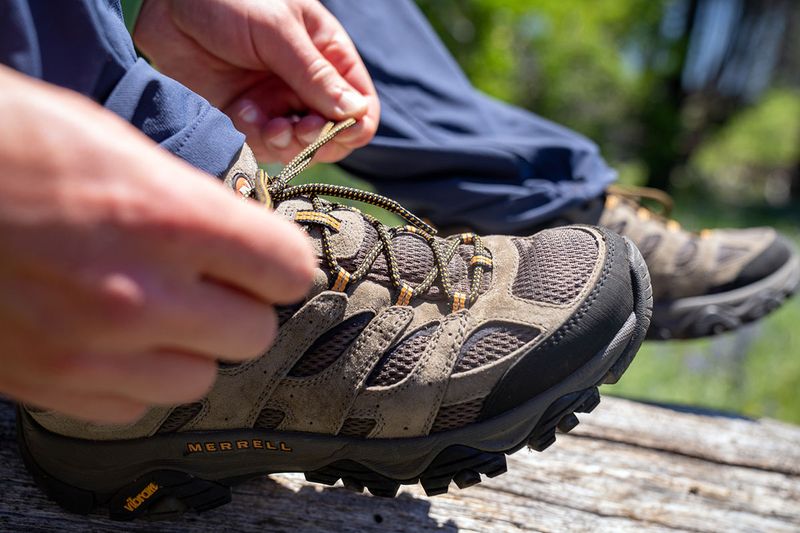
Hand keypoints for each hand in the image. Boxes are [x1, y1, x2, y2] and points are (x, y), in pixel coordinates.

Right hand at [0, 66, 314, 422]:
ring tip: (152, 311)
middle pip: (254, 333)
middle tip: (208, 282)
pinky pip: (133, 406)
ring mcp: (90, 351)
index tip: (265, 258)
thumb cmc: (11, 147)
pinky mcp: (48, 385)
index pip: (286, 269)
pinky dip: (132, 378)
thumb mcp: (117, 147)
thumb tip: (238, 240)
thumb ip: (190, 203)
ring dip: (189, 347)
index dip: (278, 260)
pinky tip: (106, 338)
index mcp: (167, 219)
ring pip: (199, 379)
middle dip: (239, 305)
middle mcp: (137, 296)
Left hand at [135, 0, 379, 163]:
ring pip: (300, 147)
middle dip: (319, 138)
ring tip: (269, 124)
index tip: (338, 127)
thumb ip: (314, 74)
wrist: (165, 5)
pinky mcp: (247, 119)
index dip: (355, 124)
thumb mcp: (278, 31)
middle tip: (299, 129)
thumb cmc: (228, 1)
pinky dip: (258, 137)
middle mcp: (307, 86)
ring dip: (288, 143)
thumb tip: (355, 113)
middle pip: (334, 134)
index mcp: (328, 56)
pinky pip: (265, 146)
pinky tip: (242, 112)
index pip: (361, 105)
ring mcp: (277, 104)